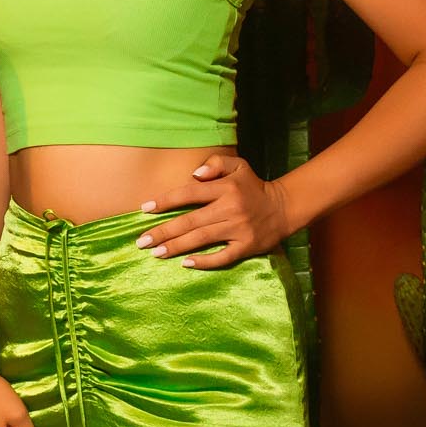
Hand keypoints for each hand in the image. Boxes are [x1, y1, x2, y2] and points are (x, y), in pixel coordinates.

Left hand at [134, 154, 292, 269]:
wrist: (284, 208)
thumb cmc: (252, 186)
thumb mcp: (238, 165)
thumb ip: (215, 163)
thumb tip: (194, 174)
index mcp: (225, 188)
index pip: (189, 193)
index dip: (165, 201)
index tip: (145, 209)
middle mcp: (230, 208)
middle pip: (190, 221)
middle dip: (164, 232)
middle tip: (141, 241)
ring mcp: (239, 229)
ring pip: (202, 239)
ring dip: (177, 247)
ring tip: (155, 252)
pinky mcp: (247, 246)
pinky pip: (223, 257)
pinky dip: (205, 262)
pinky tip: (186, 263)